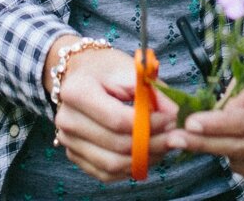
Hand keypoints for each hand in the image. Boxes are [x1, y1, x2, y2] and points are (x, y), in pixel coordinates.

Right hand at [50, 45, 177, 182]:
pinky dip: (130, 168)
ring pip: (113, 164)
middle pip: (117, 145)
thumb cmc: (106, 70)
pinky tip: (147, 155)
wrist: (80, 75)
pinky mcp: (74, 155)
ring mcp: (68, 141)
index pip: (118, 120)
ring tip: (164, 145)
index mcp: (77, 92)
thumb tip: (176, 115)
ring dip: (144, 159)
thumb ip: (154, 92)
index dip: (149, 124)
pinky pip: (106, 173)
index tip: (171, 120)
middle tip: (174, 136)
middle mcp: (67, 120)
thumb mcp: (131, 70)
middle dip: (152, 144)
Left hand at [163, 65, 243, 184]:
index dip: (217, 125)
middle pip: (240, 145)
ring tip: (200, 134)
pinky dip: (231, 158)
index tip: (190, 123)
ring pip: (238, 158)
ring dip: (213, 147)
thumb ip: (235, 101)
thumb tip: (213, 121)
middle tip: (175, 138)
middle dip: (204, 142)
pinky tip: (229, 143)